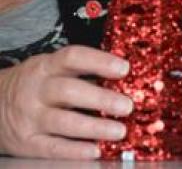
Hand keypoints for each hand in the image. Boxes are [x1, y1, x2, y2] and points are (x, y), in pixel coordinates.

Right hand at [0, 44, 132, 158]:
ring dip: (95, 127)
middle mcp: (37, 90)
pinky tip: (95, 150)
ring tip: (119, 130)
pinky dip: (76, 150)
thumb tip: (120, 77)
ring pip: (64, 122)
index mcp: (45, 66)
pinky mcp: (27, 143)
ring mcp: (30, 117)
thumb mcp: (49, 69)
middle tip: (128, 105)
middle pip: (70, 91)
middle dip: (101, 98)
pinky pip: (53, 147)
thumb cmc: (34, 85)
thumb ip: (78, 71)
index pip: (73, 57)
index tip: (124, 69)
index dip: (100, 61)